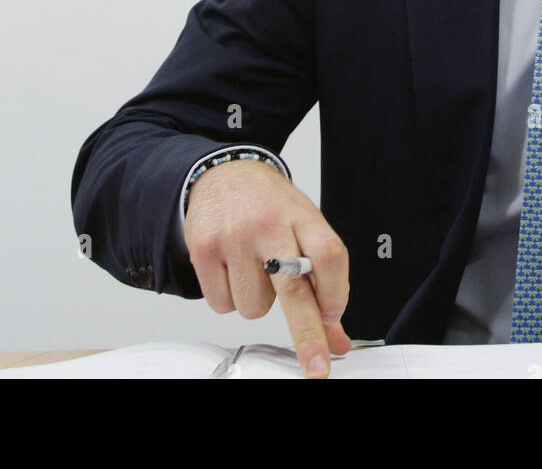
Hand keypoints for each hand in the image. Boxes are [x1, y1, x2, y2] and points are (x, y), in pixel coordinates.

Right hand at [184, 159, 351, 377]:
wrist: (224, 174)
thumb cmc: (269, 206)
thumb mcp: (304, 228)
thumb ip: (322, 282)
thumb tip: (337, 339)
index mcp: (302, 215)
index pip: (329, 256)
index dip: (335, 293)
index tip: (332, 316)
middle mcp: (269, 224)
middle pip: (294, 288)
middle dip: (307, 334)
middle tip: (317, 367)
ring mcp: (234, 236)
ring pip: (254, 307)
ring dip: (258, 302)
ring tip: (255, 269)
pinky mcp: (204, 248)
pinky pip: (223, 304)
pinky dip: (230, 298)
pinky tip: (232, 269)